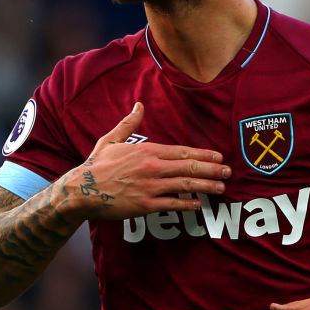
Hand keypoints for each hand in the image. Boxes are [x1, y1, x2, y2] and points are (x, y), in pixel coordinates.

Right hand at [65, 102, 231, 220]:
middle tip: (229, 172)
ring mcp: (150, 186)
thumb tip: (139, 105)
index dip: (203, 154)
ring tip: (221, 188)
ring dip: (206, 186)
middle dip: (212, 169)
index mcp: (147, 150)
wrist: (81, 190)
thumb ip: (129, 123)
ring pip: (185, 185)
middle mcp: (152, 167)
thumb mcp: (111, 140)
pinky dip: (187, 203)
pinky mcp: (145, 205)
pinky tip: (199, 203)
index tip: (219, 156)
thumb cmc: (96, 165)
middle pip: (189, 166)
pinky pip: (172, 204)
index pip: (182, 151)